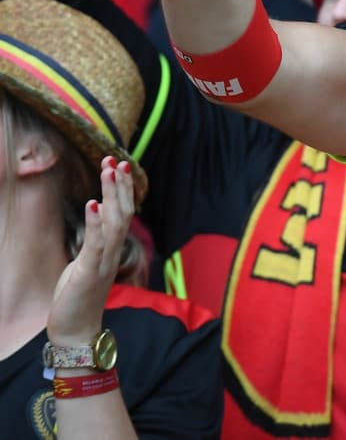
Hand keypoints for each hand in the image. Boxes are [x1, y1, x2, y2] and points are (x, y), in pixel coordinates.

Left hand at [46, 158, 135, 345]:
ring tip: (108, 171)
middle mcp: (112, 252)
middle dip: (119, 185)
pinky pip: (96, 244)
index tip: (118, 166)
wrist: (76, 331)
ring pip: (114, 223)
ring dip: (112, 195)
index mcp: (111, 250)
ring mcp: (103, 262)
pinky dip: (96, 222)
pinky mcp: (89, 272)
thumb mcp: (84, 264)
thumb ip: (93, 242)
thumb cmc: (77, 298)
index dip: (122, 190)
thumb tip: (97, 218)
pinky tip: (94, 203)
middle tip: (114, 160)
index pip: (122, 213)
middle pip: (123, 212)